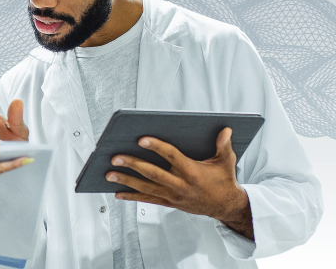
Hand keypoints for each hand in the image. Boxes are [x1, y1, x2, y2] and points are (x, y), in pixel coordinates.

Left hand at [105, 127, 254, 239]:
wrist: (225, 206)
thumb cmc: (223, 181)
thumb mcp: (226, 162)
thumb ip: (223, 145)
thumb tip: (225, 129)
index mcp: (192, 172)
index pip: (171, 156)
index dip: (156, 147)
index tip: (141, 139)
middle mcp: (180, 185)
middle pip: (152, 174)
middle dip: (132, 165)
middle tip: (115, 157)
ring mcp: (173, 196)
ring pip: (145, 188)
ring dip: (126, 181)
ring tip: (109, 174)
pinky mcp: (169, 202)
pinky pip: (147, 200)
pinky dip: (131, 196)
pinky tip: (117, 192)